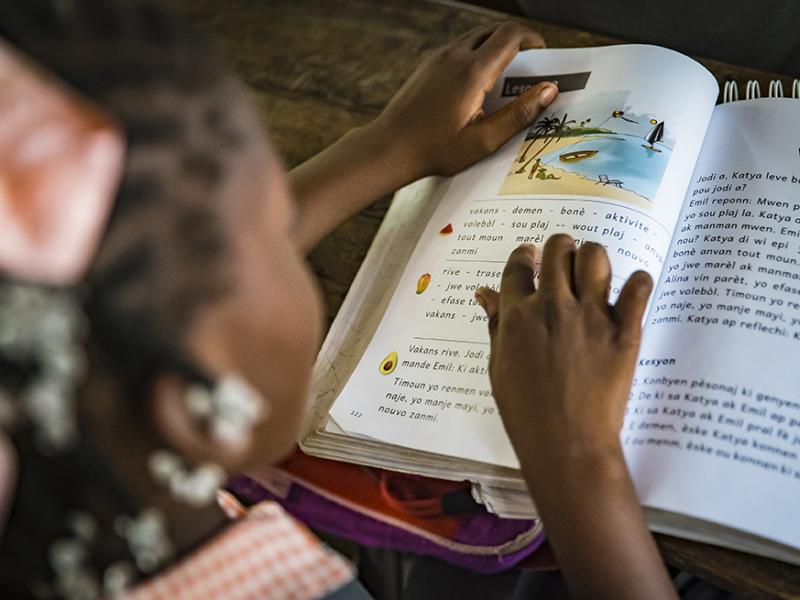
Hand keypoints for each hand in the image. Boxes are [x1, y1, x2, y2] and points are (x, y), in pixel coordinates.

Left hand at [373, 22, 557, 178]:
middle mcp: (454, 56)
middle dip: (517, 43)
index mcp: (472, 71)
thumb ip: (518, 115)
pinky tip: (478, 85)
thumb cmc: (434, 149)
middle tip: (528, 68)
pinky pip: (459, 49)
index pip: (511, 35)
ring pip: (476, 38)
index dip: (533, 39)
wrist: (389, 147)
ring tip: (505, 79)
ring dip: (495, 49)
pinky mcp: (427, 65)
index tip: (543, 55)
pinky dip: (476, 56)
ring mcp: (438, 58)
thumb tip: (549, 91)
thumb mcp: (483, 140)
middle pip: (494, 30)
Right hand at [475, 236, 652, 486]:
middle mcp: (553, 306)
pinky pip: (638, 287)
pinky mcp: (624, 332)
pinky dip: (638, 283)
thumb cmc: (526, 411)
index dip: (525, 255)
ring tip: (593, 273)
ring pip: (595, 257)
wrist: (566, 444)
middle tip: (564, 261)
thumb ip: (496, 325)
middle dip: (561, 248)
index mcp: (519, 315)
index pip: (519, 266)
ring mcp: (591, 316)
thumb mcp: (499, 366)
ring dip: (592, 258)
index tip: (531, 256)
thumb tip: (485, 294)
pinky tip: (632, 291)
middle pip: (559, 249)